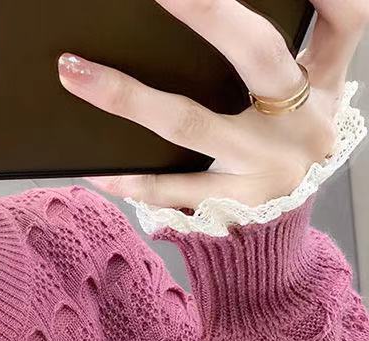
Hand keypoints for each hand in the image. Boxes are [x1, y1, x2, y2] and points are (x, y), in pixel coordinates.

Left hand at [56, 0, 367, 209]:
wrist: (277, 240)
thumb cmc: (278, 156)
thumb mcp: (300, 107)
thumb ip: (281, 63)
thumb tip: (211, 15)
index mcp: (320, 86)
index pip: (344, 21)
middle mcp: (300, 123)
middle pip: (259, 55)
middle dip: (212, 15)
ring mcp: (264, 167)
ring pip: (190, 123)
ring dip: (128, 97)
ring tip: (76, 73)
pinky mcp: (233, 205)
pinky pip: (172, 190)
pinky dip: (133, 180)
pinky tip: (96, 170)